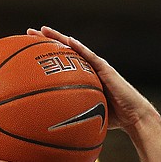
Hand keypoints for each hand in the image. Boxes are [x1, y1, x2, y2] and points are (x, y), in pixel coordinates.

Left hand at [29, 26, 155, 132]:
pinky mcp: (106, 69)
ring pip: (74, 48)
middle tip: (28, 33)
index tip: (27, 49)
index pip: (60, 62)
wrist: (133, 116)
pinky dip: (80, 48)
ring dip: (58, 37)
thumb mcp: (85, 116)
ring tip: (42, 30)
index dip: (44, 54)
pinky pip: (91, 57)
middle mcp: (87, 68)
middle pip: (63, 50)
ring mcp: (97, 66)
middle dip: (45, 40)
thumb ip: (70, 117)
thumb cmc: (111, 119)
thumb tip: (51, 131)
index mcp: (81, 76)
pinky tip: (69, 40)